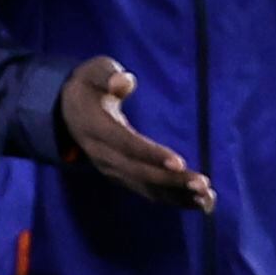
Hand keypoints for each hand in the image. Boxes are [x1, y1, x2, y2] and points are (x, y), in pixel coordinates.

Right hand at [58, 57, 212, 210]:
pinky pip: (149, 192)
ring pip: (146, 187)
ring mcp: (112, 170)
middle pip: (139, 172)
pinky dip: (174, 199)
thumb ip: (106, 74)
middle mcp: (103, 156)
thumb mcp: (93, 71)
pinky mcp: (123, 177)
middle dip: (171, 180)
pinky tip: (200, 203)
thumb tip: (123, 81)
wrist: (68, 111)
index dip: (152, 154)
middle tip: (203, 184)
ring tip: (207, 198)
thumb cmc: (89, 85)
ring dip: (177, 195)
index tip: (179, 162)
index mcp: (97, 128)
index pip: (126, 144)